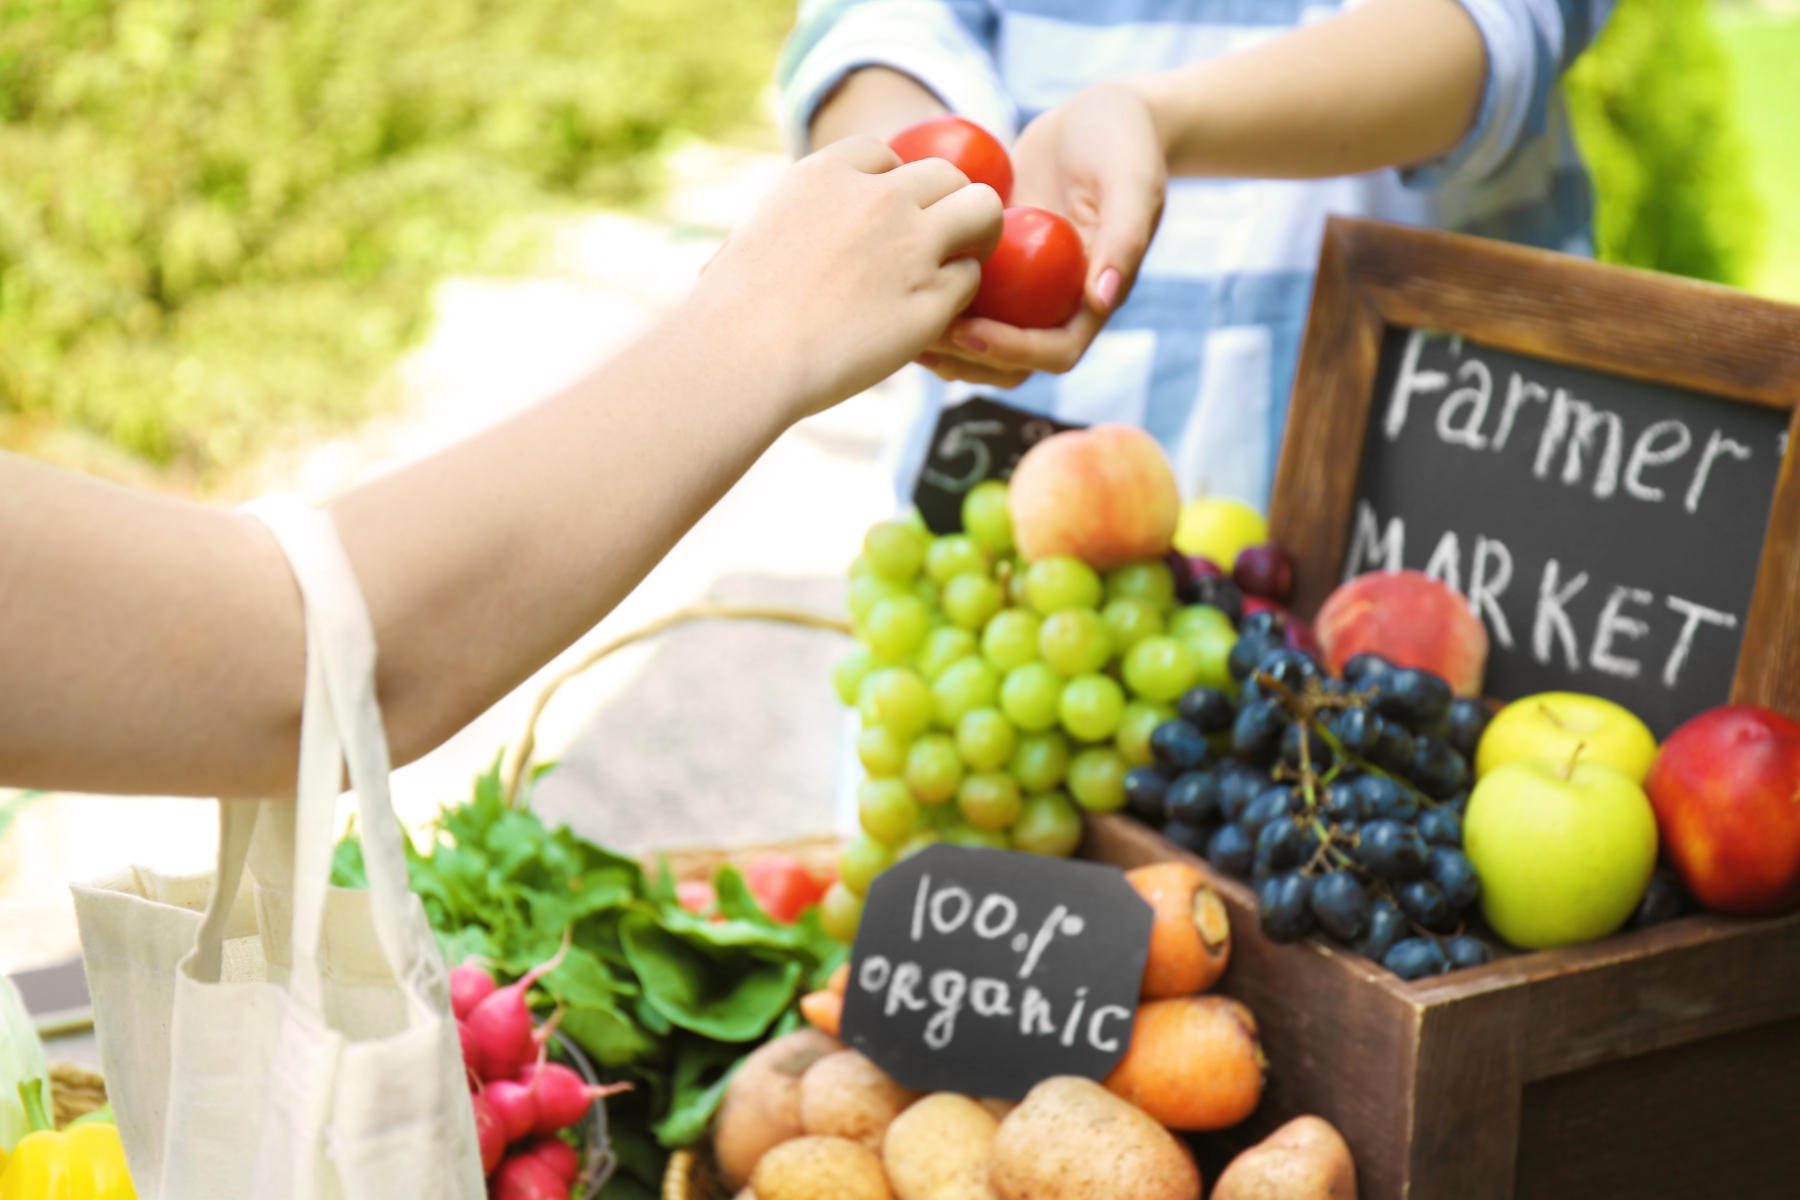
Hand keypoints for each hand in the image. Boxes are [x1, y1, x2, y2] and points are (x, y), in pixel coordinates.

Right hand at [690, 136, 1002, 415]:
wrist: (743, 356)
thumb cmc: (733, 310)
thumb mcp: (756, 234)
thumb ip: (797, 220)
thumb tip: (798, 233)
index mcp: (829, 173)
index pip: (885, 154)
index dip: (892, 185)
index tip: (884, 217)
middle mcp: (879, 197)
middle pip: (946, 174)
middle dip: (947, 203)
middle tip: (939, 240)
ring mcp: (912, 245)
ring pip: (982, 211)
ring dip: (977, 236)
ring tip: (959, 265)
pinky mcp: (932, 297)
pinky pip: (969, 279)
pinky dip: (957, 295)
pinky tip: (932, 316)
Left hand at [917, 84, 1165, 387]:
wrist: (1099, 115)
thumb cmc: (1122, 141)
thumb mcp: (1131, 180)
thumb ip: (1125, 236)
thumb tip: (1100, 299)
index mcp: (1093, 297)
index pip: (1056, 353)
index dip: (1012, 352)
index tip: (969, 331)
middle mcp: (1056, 302)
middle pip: (1011, 362)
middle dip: (967, 358)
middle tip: (922, 335)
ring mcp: (1024, 288)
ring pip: (980, 339)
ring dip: (943, 343)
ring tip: (899, 321)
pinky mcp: (997, 264)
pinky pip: (962, 297)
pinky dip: (932, 298)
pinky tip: (896, 283)